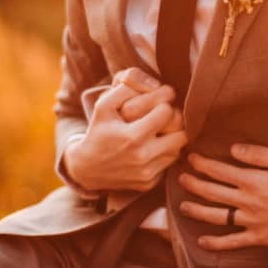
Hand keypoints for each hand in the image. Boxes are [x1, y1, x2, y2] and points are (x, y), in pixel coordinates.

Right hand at [64, 78, 187, 192]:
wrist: (86, 168)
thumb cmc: (98, 131)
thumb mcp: (104, 106)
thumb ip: (125, 89)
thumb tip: (153, 84)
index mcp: (132, 136)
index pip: (167, 112)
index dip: (164, 104)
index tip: (158, 103)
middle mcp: (142, 157)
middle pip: (181, 134)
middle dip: (175, 121)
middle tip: (165, 117)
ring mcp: (147, 173)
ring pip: (178, 150)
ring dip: (172, 138)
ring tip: (160, 131)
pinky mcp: (149, 183)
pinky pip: (168, 164)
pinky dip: (164, 154)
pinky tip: (153, 146)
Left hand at [177, 144, 267, 249]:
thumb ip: (259, 154)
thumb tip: (234, 149)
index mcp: (254, 181)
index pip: (219, 171)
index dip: (202, 164)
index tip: (191, 158)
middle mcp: (248, 202)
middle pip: (212, 192)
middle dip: (194, 183)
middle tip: (181, 177)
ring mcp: (252, 222)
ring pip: (216, 216)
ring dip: (197, 210)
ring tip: (183, 205)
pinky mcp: (259, 238)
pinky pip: (232, 242)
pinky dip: (215, 243)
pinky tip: (202, 241)